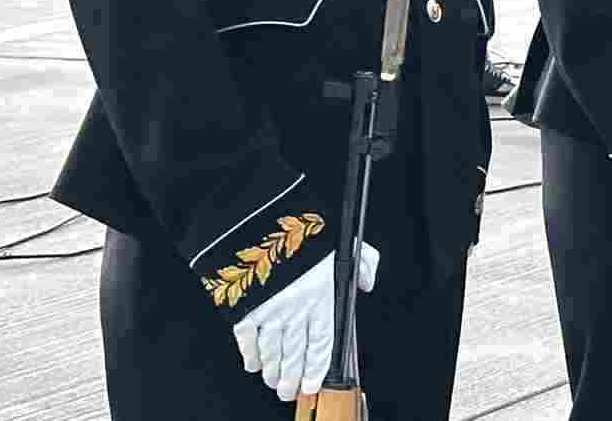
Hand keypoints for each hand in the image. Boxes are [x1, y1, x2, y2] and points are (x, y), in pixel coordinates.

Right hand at [231, 242, 378, 400]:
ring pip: (272, 352)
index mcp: (323, 296)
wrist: (267, 219)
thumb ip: (366, 264)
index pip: (322, 343)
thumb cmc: (310, 229)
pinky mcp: (244, 307)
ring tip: (274, 383)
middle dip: (293, 378)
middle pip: (295, 354)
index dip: (317, 368)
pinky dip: (250, 354)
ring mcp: (269, 310)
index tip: (313, 383)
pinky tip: (253, 364)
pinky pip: (247, 339)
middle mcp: (297, 308)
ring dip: (273, 371)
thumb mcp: (351, 242)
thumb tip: (367, 283)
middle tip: (290, 392)